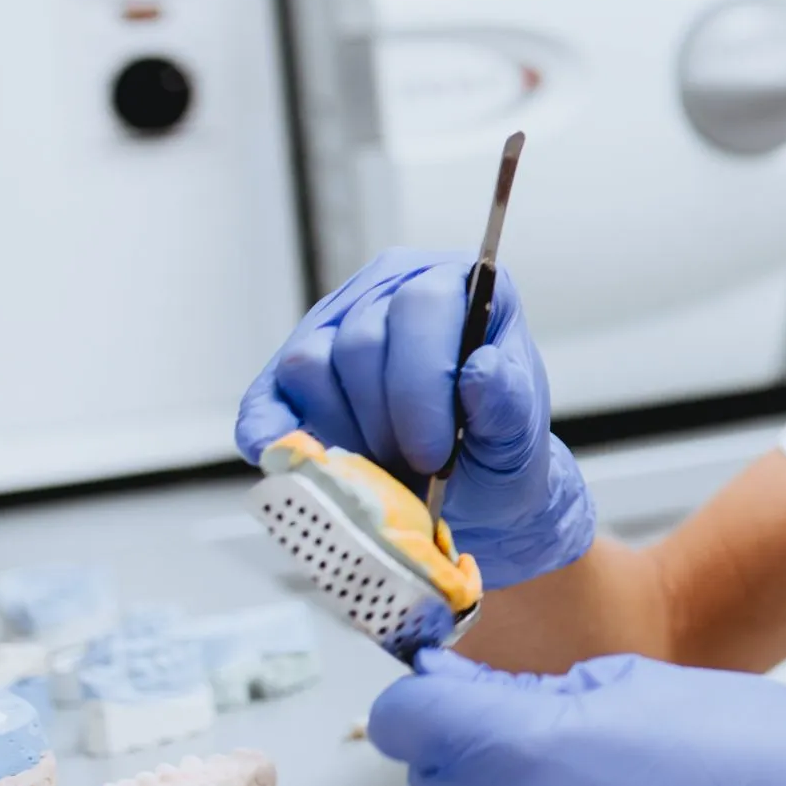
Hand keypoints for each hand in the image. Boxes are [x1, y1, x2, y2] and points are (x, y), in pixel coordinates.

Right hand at [235, 248, 594, 589]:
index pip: (421, 306)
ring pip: (309, 367)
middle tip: (411, 472)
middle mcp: (387, 293)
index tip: (434, 455)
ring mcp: (331, 330)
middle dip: (383, 424)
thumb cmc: (496, 457)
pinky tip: (295, 463)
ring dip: (343, 436)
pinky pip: (266, 397)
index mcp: (455, 288)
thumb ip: (507, 405)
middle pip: (359, 342)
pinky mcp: (289, 378)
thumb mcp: (519, 440)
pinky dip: (275, 435)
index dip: (421, 385)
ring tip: (382, 472)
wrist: (470, 497)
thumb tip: (482, 370)